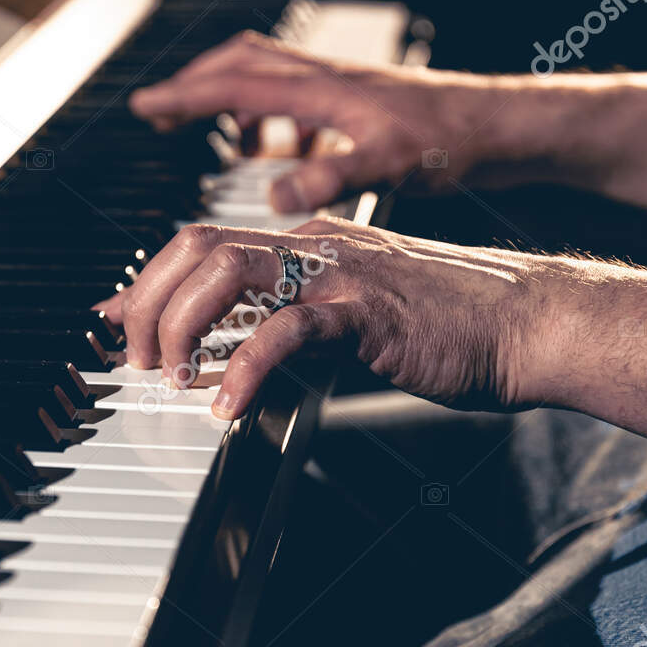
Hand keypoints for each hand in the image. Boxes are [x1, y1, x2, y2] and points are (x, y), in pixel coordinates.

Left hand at [96, 216, 555, 418]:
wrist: (526, 321)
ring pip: (228, 272)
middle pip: (197, 248)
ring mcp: (339, 271)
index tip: (120, 322)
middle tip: (143, 361)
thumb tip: (237, 352)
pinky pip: (287, 329)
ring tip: (175, 377)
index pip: (202, 244)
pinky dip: (246, 367)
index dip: (149, 282)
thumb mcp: (353, 318)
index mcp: (308, 242)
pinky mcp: (365, 308)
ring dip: (183, 326)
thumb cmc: (448, 324)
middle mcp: (315, 244)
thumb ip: (294, 323)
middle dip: (151, 305)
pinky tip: (230, 404)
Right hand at [128, 31, 548, 211]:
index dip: (183, 97)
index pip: (233, 85)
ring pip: (267, 78)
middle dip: (195, 86)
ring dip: (233, 101)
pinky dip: (274, 122)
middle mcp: (324, 80)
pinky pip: (297, 101)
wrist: (498, 126)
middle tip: (161, 113)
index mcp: (320, 91)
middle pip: (240, 65)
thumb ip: (328, 177)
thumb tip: (273, 195)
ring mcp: (339, 89)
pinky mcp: (356, 103)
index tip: (143, 107)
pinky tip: (283, 154)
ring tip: (217, 138)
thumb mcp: (386, 165)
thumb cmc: (449, 141)